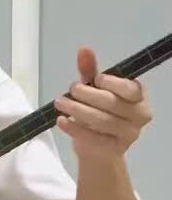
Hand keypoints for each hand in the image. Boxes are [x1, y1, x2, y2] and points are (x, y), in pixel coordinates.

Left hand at [54, 47, 152, 161]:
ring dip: (77, 110)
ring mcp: (128, 135)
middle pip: (112, 104)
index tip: (96, 79)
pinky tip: (61, 121)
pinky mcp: (113, 150)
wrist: (98, 150)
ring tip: (59, 103)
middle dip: (88, 95)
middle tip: (70, 90)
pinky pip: (93, 138)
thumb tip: (83, 49)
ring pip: (101, 120)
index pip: (130, 88)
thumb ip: (90, 71)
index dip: (113, 83)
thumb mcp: (94, 91)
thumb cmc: (99, 115)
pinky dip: (74, 128)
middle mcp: (139, 115)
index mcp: (139, 97)